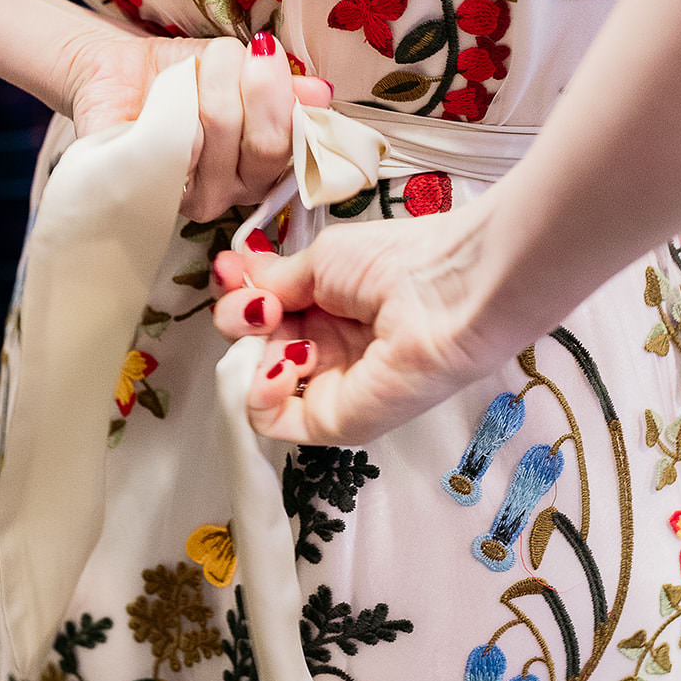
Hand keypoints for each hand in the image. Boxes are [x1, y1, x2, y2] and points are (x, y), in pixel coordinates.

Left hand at [62, 27, 330, 220]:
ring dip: (206, 79)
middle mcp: (228, 194)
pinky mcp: (144, 186)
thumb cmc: (181, 77)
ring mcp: (187, 198)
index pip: (294, 146)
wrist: (116, 70)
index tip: (265, 51)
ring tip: (189, 67)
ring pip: (219, 131)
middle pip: (262, 144)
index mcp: (260, 171)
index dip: (283, 96)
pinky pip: (174, 140)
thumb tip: (320, 92)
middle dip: (248, 83)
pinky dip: (174, 102)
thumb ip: (281, 88)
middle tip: (225, 53)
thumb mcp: (239, 72)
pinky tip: (165, 95)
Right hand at [212, 200, 520, 443]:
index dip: (240, 293)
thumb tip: (238, 281)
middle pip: (255, 344)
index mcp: (327, 305)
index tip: (233, 272)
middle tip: (261, 302)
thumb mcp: (322, 259)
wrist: (448, 293)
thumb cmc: (396, 262)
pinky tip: (279, 365)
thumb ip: (276, 280)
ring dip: (249, 353)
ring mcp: (328, 385)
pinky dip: (258, 394)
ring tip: (271, 325)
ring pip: (257, 382)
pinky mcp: (334, 421)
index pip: (263, 310)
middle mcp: (325, 346)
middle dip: (241, 318)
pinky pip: (273, 420)